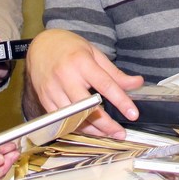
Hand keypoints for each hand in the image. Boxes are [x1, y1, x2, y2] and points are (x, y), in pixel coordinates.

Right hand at [23, 29, 142, 138]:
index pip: (105, 85)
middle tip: (120, 133)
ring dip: (92, 129)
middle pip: (87, 106)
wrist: (42, 45)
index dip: (120, 101)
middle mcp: (65, 76)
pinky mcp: (44, 99)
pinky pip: (61, 120)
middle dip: (105, 124)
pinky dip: (76, 127)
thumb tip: (137, 83)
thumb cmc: (70, 48)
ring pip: (74, 117)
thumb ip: (115, 73)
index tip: (133, 114)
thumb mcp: (95, 54)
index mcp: (81, 62)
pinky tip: (89, 129)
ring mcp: (52, 89)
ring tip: (107, 133)